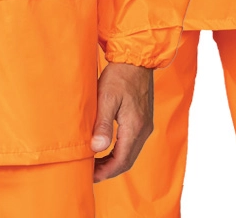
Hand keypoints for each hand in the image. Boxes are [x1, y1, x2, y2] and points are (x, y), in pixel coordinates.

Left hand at [90, 62, 153, 182]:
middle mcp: (143, 129)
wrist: (136, 59)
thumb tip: (96, 148)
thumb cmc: (119, 75)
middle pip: (127, 161)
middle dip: (109, 170)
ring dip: (114, 161)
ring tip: (96, 162)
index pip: (121, 160)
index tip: (90, 176)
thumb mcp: (106, 97)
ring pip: (130, 153)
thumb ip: (102, 124)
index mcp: (135, 127)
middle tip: (90, 172)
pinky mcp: (144, 119)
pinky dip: (120, 151)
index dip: (105, 172)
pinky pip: (133, 143)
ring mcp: (145, 125)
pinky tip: (107, 148)